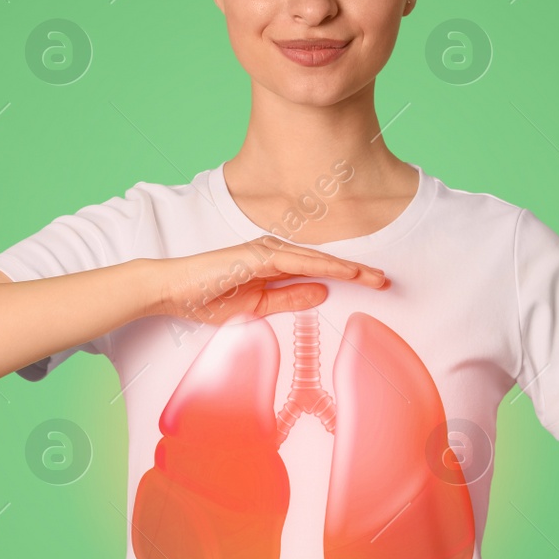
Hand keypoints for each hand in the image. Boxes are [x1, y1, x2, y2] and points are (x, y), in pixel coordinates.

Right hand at [147, 236, 387, 324]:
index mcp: (273, 265)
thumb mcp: (257, 308)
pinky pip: (299, 261)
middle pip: (323, 262)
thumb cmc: (206, 298)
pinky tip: (346, 271)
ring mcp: (266, 251)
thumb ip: (289, 299)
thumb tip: (322, 292)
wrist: (172, 290)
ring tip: (376, 277)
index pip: (316, 271)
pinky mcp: (257, 255)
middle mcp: (273, 253)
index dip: (346, 276)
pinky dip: (325, 266)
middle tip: (386, 281)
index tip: (372, 285)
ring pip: (317, 259)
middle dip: (356, 271)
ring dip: (348, 267)